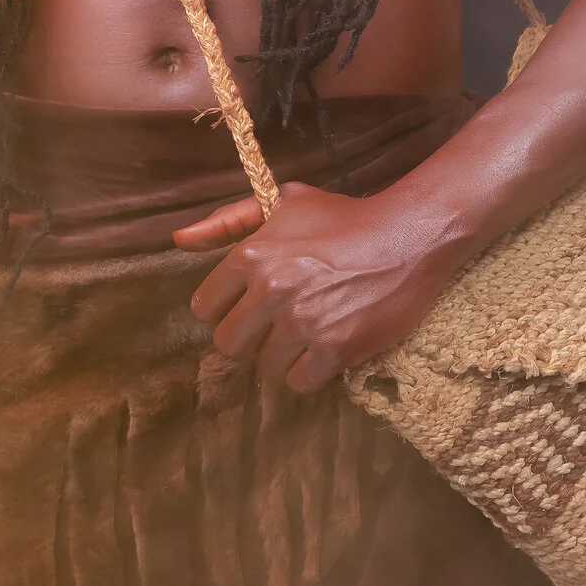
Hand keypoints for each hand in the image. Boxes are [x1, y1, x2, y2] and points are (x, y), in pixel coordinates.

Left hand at [173, 182, 443, 393]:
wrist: (407, 236)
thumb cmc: (343, 217)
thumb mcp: (282, 202)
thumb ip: (228, 222)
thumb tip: (178, 242)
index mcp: (251, 256)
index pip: (205, 308)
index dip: (224, 309)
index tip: (247, 306)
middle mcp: (271, 290)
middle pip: (228, 344)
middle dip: (248, 338)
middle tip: (274, 326)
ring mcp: (303, 322)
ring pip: (264, 367)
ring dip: (281, 356)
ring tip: (305, 334)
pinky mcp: (335, 348)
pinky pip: (299, 383)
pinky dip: (310, 373)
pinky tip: (324, 350)